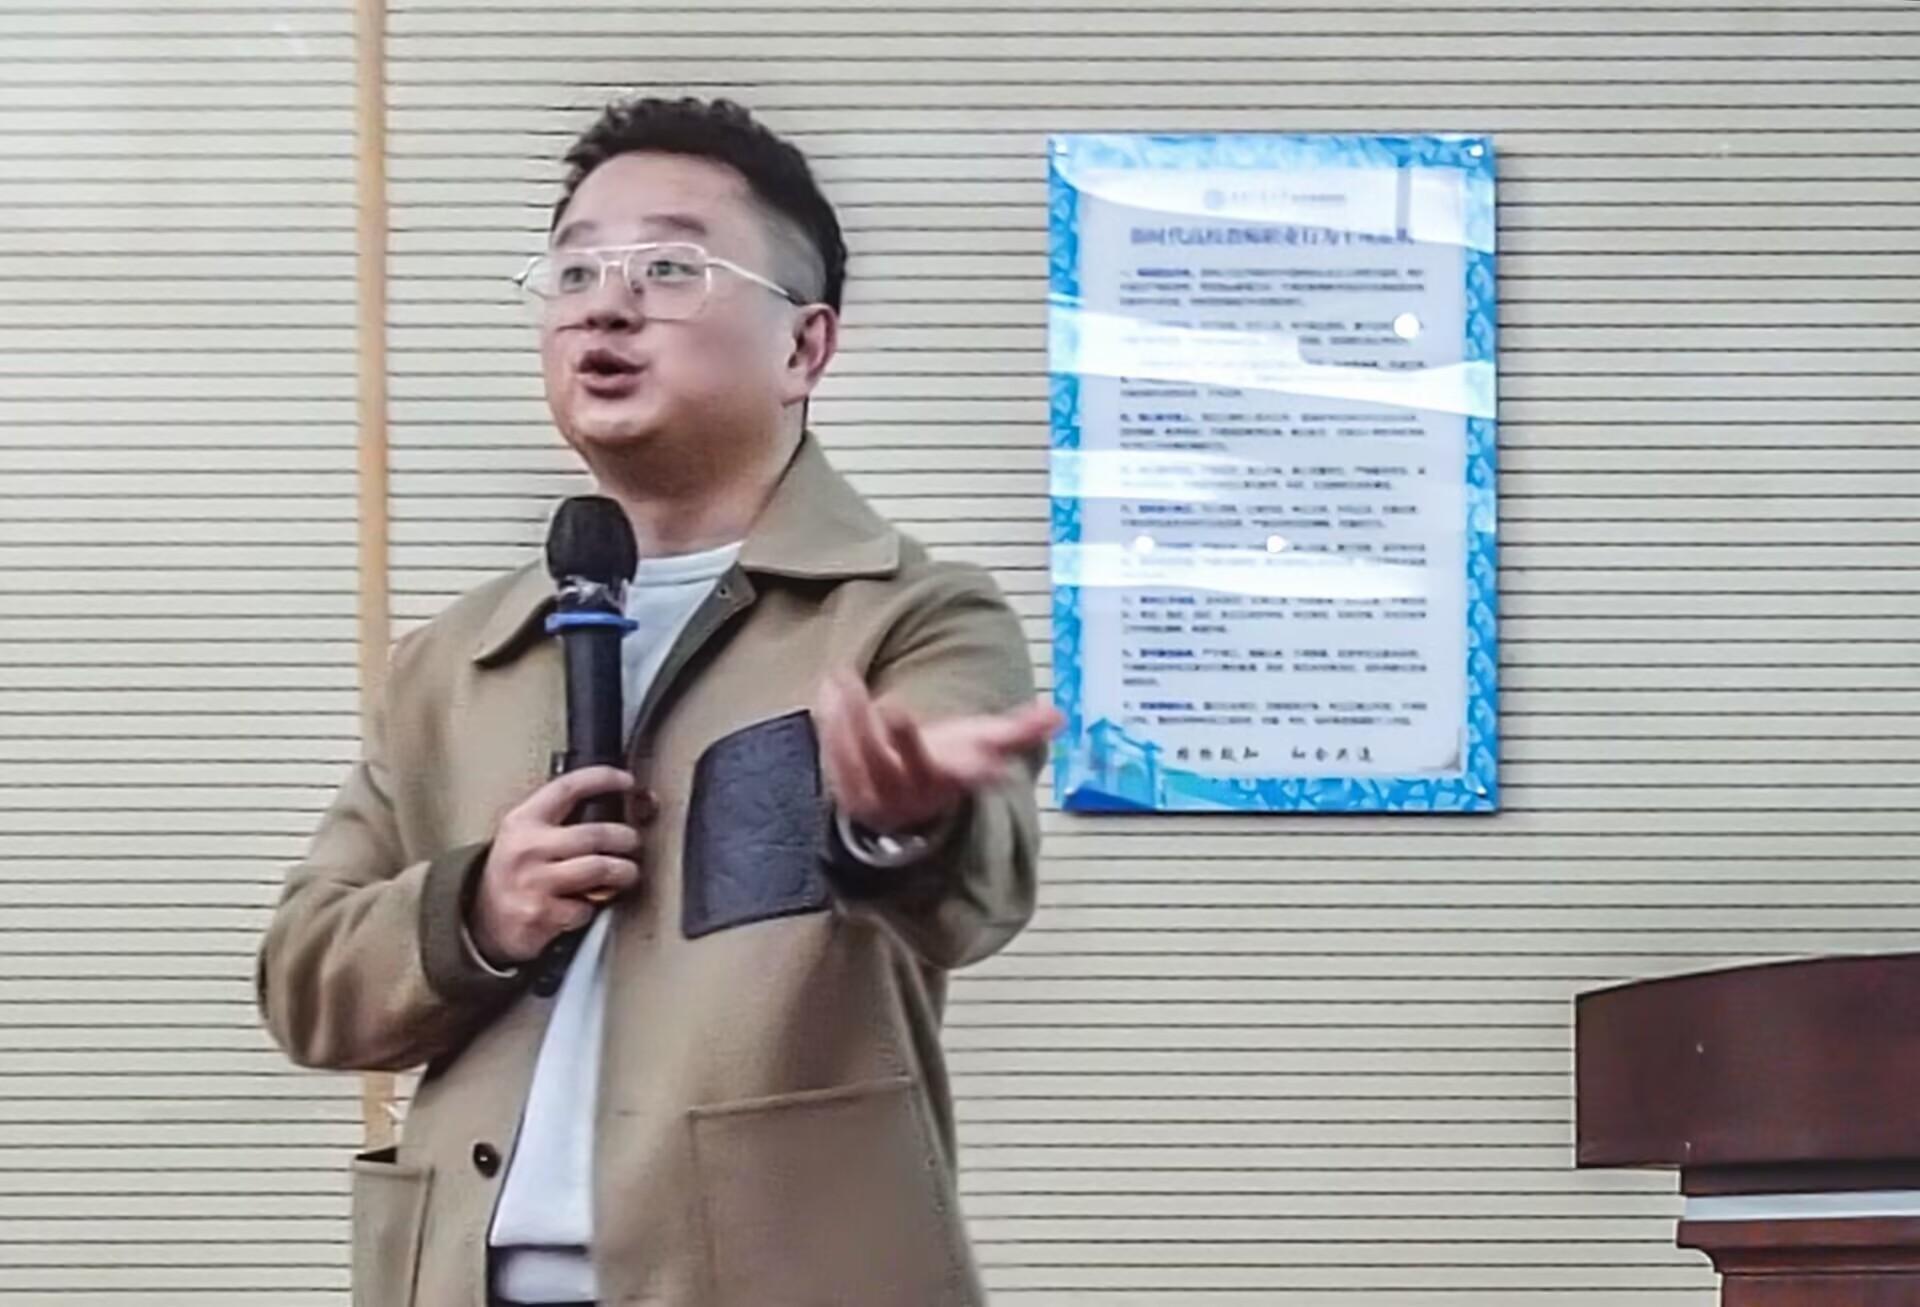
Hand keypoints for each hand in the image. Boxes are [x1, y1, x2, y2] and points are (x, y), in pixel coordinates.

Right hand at [469, 766, 640, 964]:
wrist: (482, 921)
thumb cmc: (515, 874)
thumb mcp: (527, 836)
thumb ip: (563, 821)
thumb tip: (621, 804)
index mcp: (524, 821)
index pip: (567, 788)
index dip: (602, 778)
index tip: (626, 780)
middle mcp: (528, 848)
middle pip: (595, 834)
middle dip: (626, 838)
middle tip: (632, 842)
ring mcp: (534, 882)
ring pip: (599, 869)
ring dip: (624, 872)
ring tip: (626, 872)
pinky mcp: (541, 914)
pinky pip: (586, 907)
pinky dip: (593, 908)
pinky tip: (586, 904)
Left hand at [816, 671, 1062, 835]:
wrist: (902, 802)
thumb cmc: (946, 763)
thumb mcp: (981, 748)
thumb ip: (1017, 732)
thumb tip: (1057, 716)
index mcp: (945, 782)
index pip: (958, 777)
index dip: (972, 771)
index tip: (988, 765)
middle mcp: (908, 793)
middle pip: (901, 770)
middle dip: (898, 741)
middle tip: (894, 707)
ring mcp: (872, 793)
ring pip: (859, 758)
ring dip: (850, 718)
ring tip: (844, 678)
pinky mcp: (844, 786)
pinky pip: (833, 754)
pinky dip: (830, 721)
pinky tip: (829, 686)